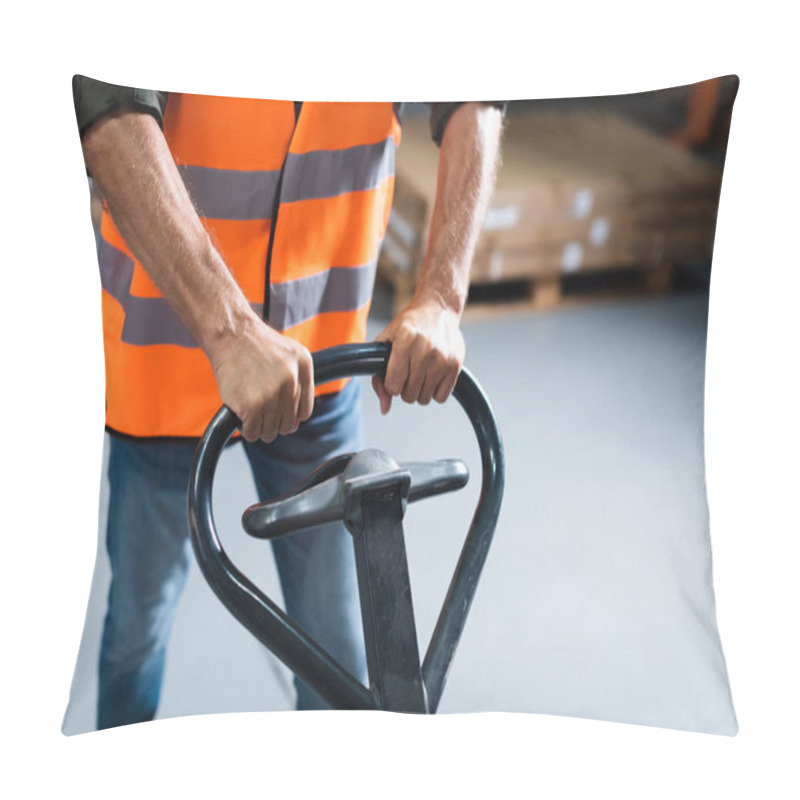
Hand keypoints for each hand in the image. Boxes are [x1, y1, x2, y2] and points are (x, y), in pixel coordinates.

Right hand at [210, 317, 313, 442]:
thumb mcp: (288, 353)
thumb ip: (298, 378)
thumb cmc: (254, 344)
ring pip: (271, 431)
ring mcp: (273, 395)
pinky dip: (246, 430)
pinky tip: (242, 418)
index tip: (278, 415)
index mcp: (304, 367)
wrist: (230, 334)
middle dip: (273, 423)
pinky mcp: (252, 406)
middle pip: (288, 424)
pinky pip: (253, 433)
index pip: (304, 412)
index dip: (289, 417)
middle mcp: (292, 381)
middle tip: (260, 413)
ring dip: (259, 428)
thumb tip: (299, 414)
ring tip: (250, 413)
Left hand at [372, 297, 464, 414]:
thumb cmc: (407, 327)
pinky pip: (441, 397)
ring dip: (419, 390)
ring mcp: (442, 358)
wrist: (437, 309)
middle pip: (408, 395)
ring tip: (420, 371)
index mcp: (404, 340)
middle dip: (404, 388)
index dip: (391, 384)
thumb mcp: (386, 344)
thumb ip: (378, 377)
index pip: (393, 386)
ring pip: (424, 399)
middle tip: (408, 371)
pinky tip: (433, 375)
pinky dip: (435, 391)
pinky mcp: (455, 365)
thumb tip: (385, 409)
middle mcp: (425, 349)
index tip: (394, 374)